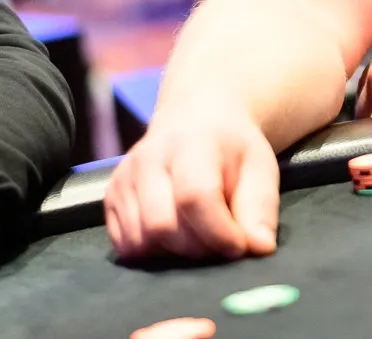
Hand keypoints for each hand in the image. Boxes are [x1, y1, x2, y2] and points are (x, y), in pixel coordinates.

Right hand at [104, 104, 278, 260]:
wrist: (197, 119)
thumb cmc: (231, 148)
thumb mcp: (259, 167)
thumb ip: (260, 207)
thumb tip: (260, 248)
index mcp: (191, 144)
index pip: (194, 197)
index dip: (218, 232)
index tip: (239, 247)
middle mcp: (148, 158)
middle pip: (162, 226)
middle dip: (197, 248)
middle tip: (220, 242)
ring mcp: (124, 177)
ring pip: (141, 240)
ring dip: (175, 253)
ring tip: (199, 235)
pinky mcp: (110, 196)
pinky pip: (125, 245)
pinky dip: (152, 251)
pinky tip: (175, 233)